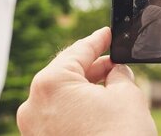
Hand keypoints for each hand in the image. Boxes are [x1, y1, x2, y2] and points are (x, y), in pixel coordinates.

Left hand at [17, 27, 155, 135]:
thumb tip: (116, 71)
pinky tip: (99, 109)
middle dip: (93, 68)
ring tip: (112, 87)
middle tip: (115, 63)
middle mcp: (33, 105)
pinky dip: (77, 109)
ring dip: (85, 90)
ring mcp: (34, 129)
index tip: (107, 34)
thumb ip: (119, 75)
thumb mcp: (127, 96)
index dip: (98, 40)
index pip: (77, 51)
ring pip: (61, 97)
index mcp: (50, 84)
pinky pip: (58, 116)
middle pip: (65, 74)